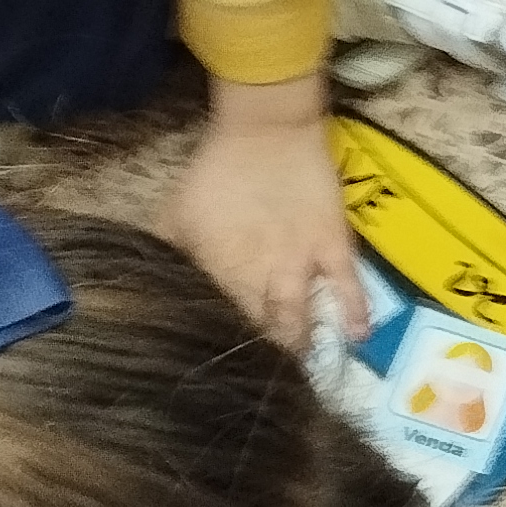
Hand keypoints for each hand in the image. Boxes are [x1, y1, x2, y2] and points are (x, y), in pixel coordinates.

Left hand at [158, 71, 367, 348]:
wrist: (265, 131)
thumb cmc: (214, 173)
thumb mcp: (174, 214)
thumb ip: (165, 254)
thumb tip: (148, 287)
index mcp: (219, 271)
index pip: (220, 325)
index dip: (224, 349)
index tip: (224, 366)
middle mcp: (260, 277)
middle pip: (263, 333)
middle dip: (264, 357)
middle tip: (265, 375)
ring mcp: (300, 264)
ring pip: (302, 320)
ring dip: (300, 346)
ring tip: (301, 367)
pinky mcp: (333, 247)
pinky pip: (349, 288)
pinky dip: (354, 315)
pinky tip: (358, 336)